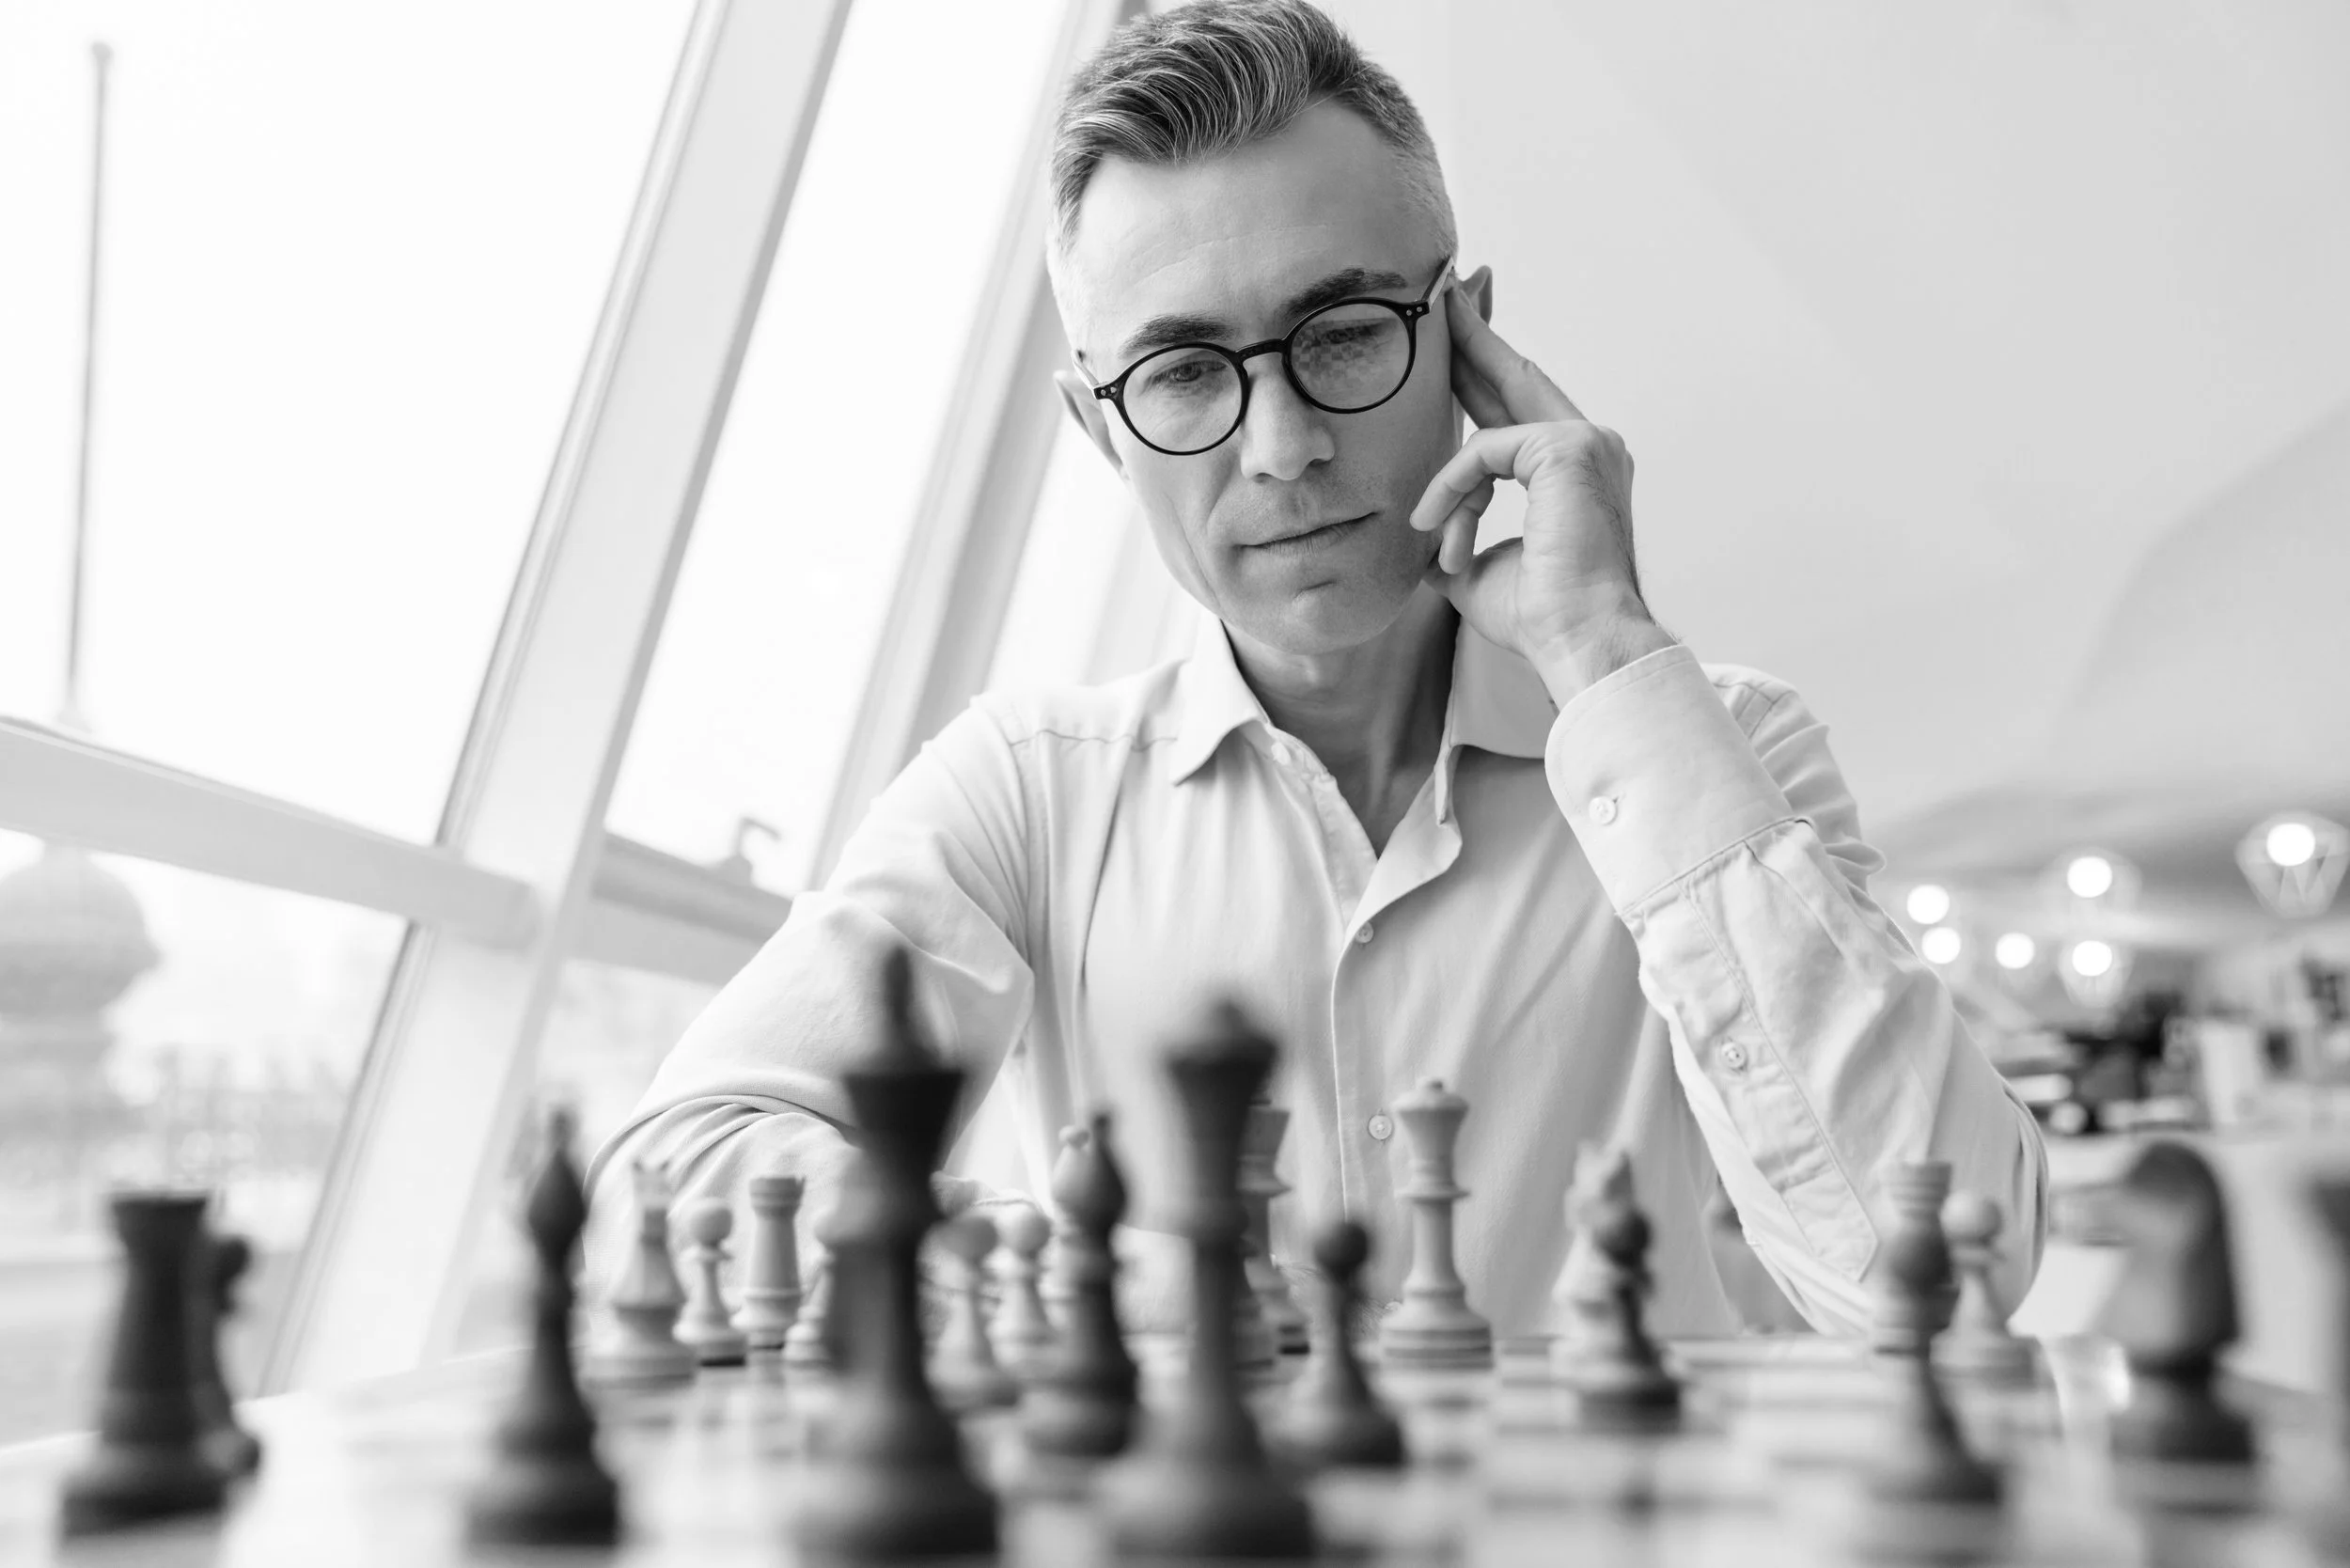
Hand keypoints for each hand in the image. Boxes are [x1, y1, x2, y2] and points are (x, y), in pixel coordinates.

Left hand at [1410, 269, 1672, 697]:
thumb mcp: (1478, 569)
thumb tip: (1424, 537)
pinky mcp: (1568, 449)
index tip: (1458, 325)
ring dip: (1447, 469)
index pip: (1519, 405)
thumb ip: (1458, 534)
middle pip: (1514, 376)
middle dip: (1471, 334)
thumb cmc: (1541, 620)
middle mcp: (1589, 445)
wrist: (1581, 645)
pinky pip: (1482, 451)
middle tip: (1442, 290)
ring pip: (1490, 423)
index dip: (1484, 364)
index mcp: (1575, 471)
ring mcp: (1585, 442)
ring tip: (1430, 513)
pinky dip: (1452, 488)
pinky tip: (1437, 528)